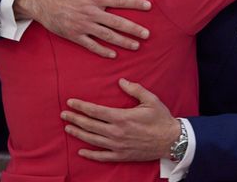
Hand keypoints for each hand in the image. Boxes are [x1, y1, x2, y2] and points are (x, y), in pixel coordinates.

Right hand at [14, 0, 151, 57]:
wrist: (38, 0)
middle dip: (134, 29)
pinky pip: (91, 45)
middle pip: (117, 22)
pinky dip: (102, 51)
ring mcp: (83, 25)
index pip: (119, 0)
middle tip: (147, 34)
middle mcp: (91, 12)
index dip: (135, 3)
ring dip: (123, 42)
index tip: (148, 6)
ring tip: (136, 46)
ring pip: (107, 36)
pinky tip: (113, 54)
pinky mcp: (74, 35)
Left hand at [60, 78, 179, 161]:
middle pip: (90, 125)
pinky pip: (102, 156)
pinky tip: (81, 151)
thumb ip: (134, 89)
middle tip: (63, 114)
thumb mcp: (150, 100)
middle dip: (75, 119)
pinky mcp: (122, 155)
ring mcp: (118, 146)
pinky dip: (90, 154)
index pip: (95, 111)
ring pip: (93, 140)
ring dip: (78, 134)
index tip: (70, 102)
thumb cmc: (162, 119)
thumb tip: (121, 80)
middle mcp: (117, 133)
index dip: (81, 106)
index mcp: (122, 117)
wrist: (172, 140)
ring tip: (67, 128)